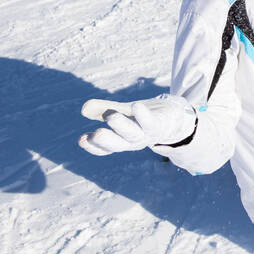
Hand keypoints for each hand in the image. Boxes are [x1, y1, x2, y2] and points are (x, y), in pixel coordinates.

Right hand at [78, 94, 196, 155]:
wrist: (173, 118)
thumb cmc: (142, 118)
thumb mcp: (120, 112)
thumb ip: (102, 110)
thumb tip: (83, 109)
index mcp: (121, 141)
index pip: (105, 148)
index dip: (93, 146)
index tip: (81, 139)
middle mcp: (133, 141)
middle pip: (118, 144)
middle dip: (106, 140)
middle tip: (95, 134)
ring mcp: (147, 134)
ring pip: (133, 134)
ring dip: (123, 126)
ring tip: (111, 116)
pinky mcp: (159, 124)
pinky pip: (151, 122)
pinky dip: (144, 116)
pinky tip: (136, 106)